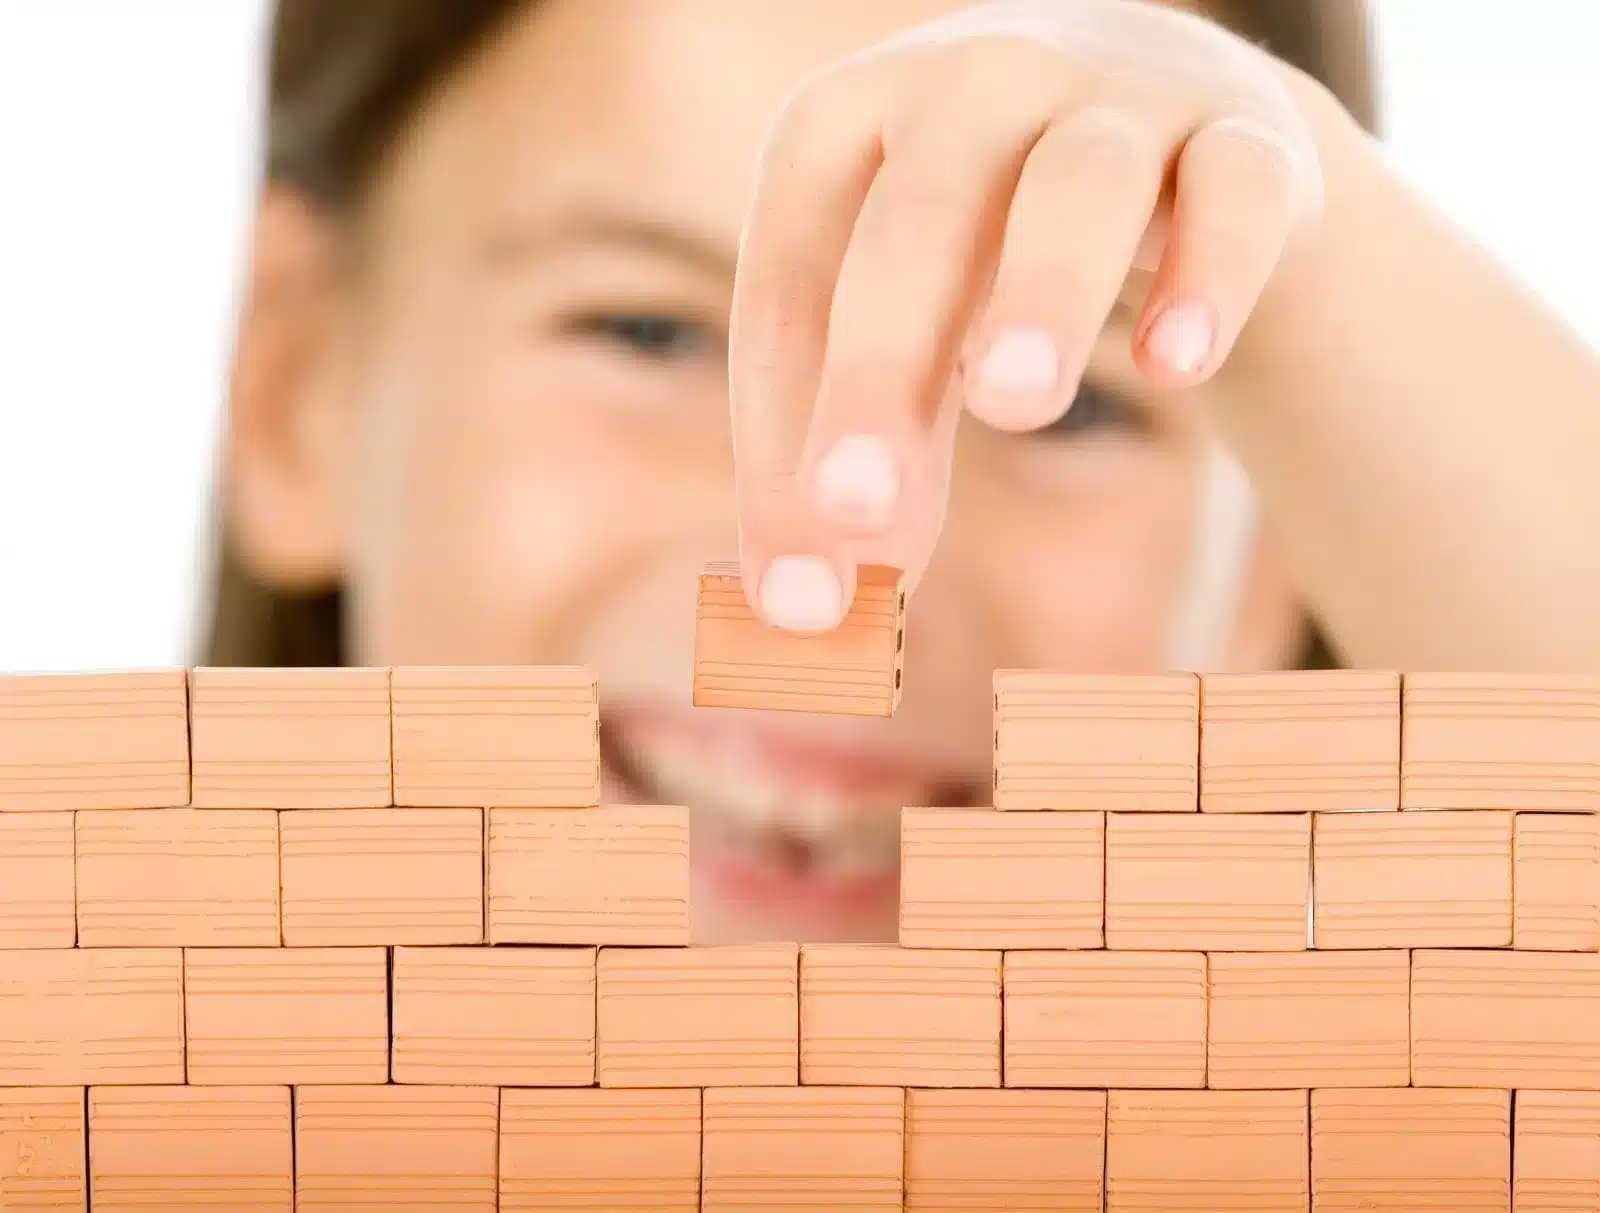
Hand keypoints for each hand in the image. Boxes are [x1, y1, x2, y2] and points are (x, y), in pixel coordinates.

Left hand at [729, 0, 1328, 630]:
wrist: (1178, 121)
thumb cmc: (991, 240)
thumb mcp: (907, 318)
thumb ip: (869, 445)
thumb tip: (807, 612)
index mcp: (844, 125)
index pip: (791, 289)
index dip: (782, 441)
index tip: (797, 594)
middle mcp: (970, 86)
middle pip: (913, 230)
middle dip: (877, 375)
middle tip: (853, 511)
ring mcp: (1114, 97)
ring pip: (1076, 186)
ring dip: (1042, 292)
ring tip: (1011, 407)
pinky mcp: (1244, 135)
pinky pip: (1235, 193)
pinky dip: (1210, 274)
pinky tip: (1178, 369)